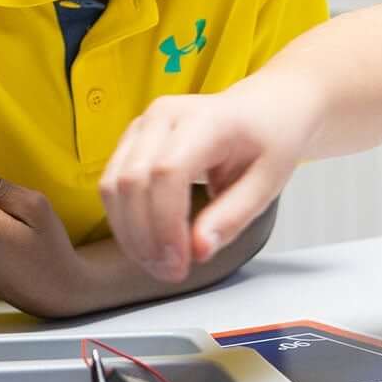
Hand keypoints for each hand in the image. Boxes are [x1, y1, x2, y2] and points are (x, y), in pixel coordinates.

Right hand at [100, 82, 319, 281]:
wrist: (264, 109)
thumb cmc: (269, 141)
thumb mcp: (268, 182)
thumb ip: (233, 217)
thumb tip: (199, 250)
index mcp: (207, 120)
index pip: (168, 173)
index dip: (166, 225)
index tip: (180, 263)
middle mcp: (166, 115)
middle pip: (133, 181)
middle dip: (145, 237)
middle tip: (171, 271)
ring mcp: (144, 124)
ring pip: (113, 185)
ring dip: (129, 233)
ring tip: (160, 263)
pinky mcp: (132, 139)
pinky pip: (111, 184)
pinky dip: (124, 220)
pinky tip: (148, 242)